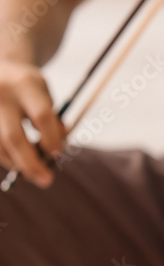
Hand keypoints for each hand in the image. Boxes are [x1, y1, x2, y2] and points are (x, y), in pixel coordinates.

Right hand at [0, 59, 64, 186]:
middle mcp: (0, 94)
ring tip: (31, 170)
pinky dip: (4, 157)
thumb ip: (53, 120)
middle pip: (13, 137)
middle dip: (31, 164)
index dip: (52, 139)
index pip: (41, 116)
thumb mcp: (45, 94)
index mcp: (25, 83)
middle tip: (46, 181)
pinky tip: (14, 159)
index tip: (57, 152)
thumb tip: (56, 151)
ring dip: (16, 164)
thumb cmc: (27, 87)